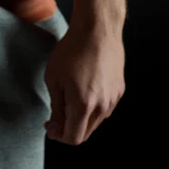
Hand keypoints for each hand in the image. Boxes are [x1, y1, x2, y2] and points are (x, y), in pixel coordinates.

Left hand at [44, 21, 124, 144]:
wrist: (97, 30)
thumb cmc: (70, 51)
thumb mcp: (54, 78)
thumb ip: (56, 107)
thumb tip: (56, 128)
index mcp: (84, 106)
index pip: (74, 137)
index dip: (59, 135)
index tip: (49, 125)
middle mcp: (103, 107)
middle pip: (86, 132)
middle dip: (69, 128)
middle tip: (55, 115)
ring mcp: (114, 99)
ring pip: (96, 121)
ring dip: (81, 118)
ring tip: (68, 98)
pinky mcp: (119, 90)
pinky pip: (104, 108)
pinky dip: (92, 107)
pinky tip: (83, 90)